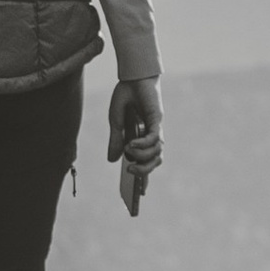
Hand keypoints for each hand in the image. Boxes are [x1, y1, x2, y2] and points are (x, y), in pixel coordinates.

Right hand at [108, 76, 161, 215]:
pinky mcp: (157, 120)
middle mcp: (151, 136)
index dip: (144, 178)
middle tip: (131, 173)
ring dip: (143, 158)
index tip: (138, 194)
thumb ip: (115, 140)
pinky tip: (132, 143)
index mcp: (141, 137)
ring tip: (130, 155)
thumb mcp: (115, 122)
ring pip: (157, 153)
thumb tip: (111, 160)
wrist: (132, 76)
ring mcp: (156, 129)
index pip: (146, 161)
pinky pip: (154, 139)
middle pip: (155, 161)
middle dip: (144, 172)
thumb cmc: (126, 97)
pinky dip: (144, 145)